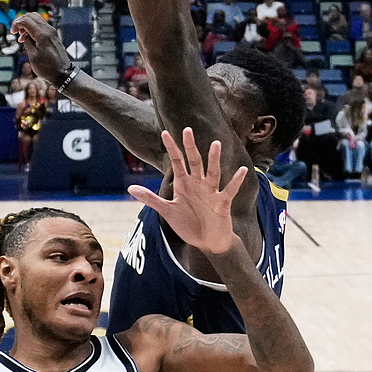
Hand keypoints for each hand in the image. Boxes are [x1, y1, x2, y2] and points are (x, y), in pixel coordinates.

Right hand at [12, 13, 69, 83]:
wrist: (63, 74)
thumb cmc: (48, 68)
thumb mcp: (33, 57)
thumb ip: (27, 43)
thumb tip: (24, 35)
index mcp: (43, 35)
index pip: (26, 20)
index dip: (16, 24)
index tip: (12, 32)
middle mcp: (48, 30)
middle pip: (31, 16)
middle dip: (21, 21)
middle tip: (15, 32)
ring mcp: (52, 32)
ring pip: (36, 19)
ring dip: (27, 24)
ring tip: (21, 36)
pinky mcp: (53, 35)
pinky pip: (41, 25)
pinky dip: (33, 28)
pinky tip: (29, 38)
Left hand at [126, 128, 245, 256]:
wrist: (207, 242)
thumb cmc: (188, 224)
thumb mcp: (167, 212)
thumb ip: (151, 198)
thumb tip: (130, 187)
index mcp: (184, 184)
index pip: (176, 162)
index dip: (171, 148)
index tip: (164, 133)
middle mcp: (198, 184)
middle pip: (194, 162)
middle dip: (190, 147)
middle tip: (187, 129)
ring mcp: (211, 192)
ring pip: (212, 172)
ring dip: (214, 159)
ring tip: (216, 144)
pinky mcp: (222, 202)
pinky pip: (229, 190)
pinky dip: (235, 181)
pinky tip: (241, 170)